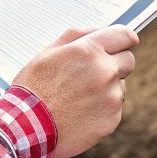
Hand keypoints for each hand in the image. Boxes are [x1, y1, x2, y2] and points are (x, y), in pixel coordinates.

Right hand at [13, 26, 139, 157]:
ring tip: (79, 97)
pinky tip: (81, 111)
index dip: (125, 39)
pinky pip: (115, 108)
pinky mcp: (112, 119)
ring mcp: (111, 97)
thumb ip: (77, 35)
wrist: (27, 128)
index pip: (126, 35)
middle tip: (94, 73)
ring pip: (120, 86)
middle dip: (116, 63)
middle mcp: (105, 71)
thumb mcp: (48, 52)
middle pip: (129, 60)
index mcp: (89, 50)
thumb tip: (99, 30)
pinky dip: (102, 108)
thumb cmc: (34, 88)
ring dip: (107, 88)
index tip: (123, 43)